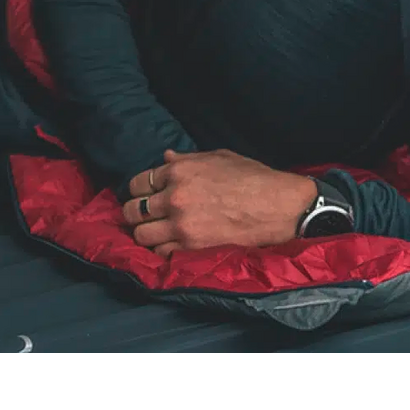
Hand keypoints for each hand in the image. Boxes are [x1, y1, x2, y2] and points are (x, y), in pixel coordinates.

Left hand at [122, 149, 317, 256]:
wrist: (277, 206)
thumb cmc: (252, 177)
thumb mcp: (218, 157)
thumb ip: (187, 159)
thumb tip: (165, 156)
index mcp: (178, 171)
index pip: (137, 183)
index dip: (138, 190)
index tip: (144, 196)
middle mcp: (173, 197)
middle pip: (132, 211)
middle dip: (134, 214)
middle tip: (144, 217)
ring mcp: (180, 224)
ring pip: (141, 235)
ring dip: (145, 234)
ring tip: (156, 233)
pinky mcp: (191, 246)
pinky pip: (160, 252)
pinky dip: (162, 250)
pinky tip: (170, 244)